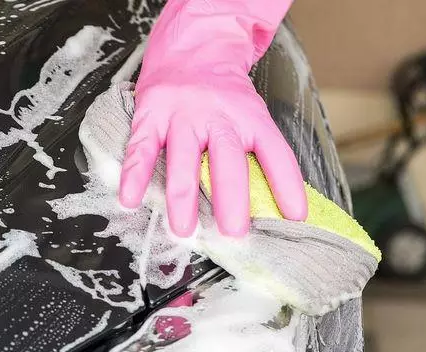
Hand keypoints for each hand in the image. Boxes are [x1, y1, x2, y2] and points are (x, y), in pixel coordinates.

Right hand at [116, 0, 305, 236]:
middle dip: (231, 199)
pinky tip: (131, 199)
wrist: (193, 44)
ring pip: (183, 159)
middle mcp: (218, 116)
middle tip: (233, 232)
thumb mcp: (251, 114)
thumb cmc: (224, 94)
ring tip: (184, 229)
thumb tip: (278, 207)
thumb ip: (259, 155)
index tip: (295, 217)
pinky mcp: (151, 114)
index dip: (287, 186)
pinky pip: (141, 148)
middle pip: (228, 161)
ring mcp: (182, 115)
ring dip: (183, 197)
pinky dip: (134, 175)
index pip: (276, 153)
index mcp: (250, 118)